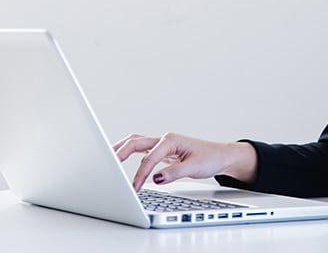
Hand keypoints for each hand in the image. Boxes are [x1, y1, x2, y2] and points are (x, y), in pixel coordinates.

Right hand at [113, 132, 257, 191]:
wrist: (221, 155)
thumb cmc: (211, 158)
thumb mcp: (195, 167)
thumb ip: (174, 173)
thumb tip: (156, 178)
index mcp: (171, 140)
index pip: (149, 158)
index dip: (139, 174)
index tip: (134, 188)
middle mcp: (164, 139)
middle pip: (135, 142)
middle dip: (120, 153)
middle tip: (107, 165)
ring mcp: (162, 144)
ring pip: (136, 142)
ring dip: (121, 149)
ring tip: (106, 158)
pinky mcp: (162, 151)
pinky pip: (141, 150)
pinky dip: (129, 153)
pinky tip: (120, 160)